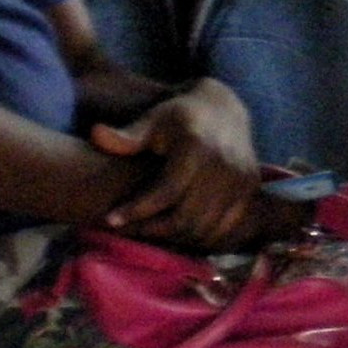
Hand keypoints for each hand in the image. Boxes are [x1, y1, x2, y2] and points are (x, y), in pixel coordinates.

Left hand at [92, 79, 263, 249]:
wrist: (224, 110)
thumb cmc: (179, 118)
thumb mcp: (153, 120)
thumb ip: (127, 136)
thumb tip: (96, 134)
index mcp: (198, 146)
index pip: (165, 192)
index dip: (136, 210)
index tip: (110, 219)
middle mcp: (224, 164)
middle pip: (184, 217)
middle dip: (152, 229)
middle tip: (129, 231)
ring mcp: (241, 179)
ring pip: (203, 228)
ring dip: (174, 237)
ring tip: (150, 231)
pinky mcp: (250, 189)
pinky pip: (223, 228)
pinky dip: (199, 236)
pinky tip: (178, 231)